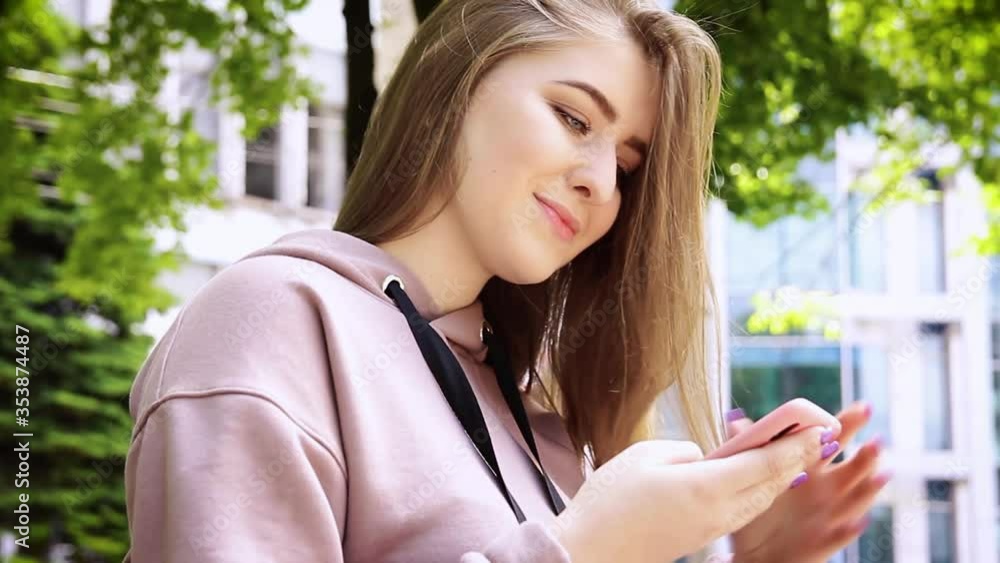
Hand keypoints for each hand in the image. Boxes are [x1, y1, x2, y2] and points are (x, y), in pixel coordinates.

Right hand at [548, 427, 829, 562]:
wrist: (590, 552)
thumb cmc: (610, 502)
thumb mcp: (645, 457)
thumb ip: (685, 451)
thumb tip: (704, 458)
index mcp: (708, 487)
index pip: (765, 462)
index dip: (796, 443)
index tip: (820, 427)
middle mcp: (718, 511)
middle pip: (770, 483)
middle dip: (799, 459)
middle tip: (822, 438)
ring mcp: (710, 528)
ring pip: (759, 500)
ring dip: (781, 477)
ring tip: (799, 458)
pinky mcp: (699, 537)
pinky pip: (742, 511)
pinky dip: (760, 492)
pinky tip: (760, 484)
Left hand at [727, 401, 891, 562]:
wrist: (755, 553)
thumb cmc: (760, 510)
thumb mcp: (753, 477)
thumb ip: (752, 447)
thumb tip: (737, 421)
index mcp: (811, 467)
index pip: (834, 441)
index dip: (849, 424)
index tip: (864, 407)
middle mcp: (826, 489)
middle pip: (852, 468)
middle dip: (867, 454)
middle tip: (877, 440)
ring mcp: (829, 514)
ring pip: (854, 500)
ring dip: (868, 488)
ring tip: (881, 474)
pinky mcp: (824, 541)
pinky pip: (839, 535)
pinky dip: (849, 529)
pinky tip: (859, 521)